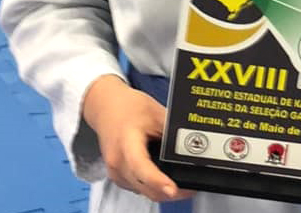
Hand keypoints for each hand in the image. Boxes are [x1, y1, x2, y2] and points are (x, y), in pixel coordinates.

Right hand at [81, 74, 192, 202]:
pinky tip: (167, 180)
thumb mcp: (158, 113)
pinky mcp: (118, 175)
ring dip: (161, 192)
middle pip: (143, 186)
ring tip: (184, 185)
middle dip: (169, 192)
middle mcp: (117, 162)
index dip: (158, 180)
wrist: (107, 107)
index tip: (173, 189)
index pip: (141, 167)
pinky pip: (138, 187)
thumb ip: (173, 132)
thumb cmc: (129, 108)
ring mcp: (115, 171)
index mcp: (126, 142)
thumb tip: (193, 145)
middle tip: (192, 188)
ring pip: (141, 191)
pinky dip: (153, 187)